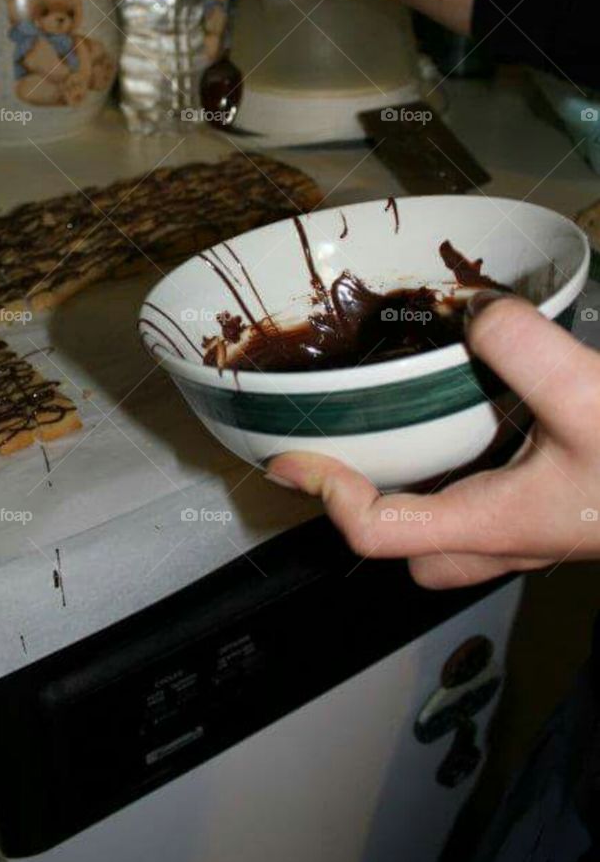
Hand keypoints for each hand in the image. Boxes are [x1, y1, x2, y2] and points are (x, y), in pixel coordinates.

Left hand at [266, 295, 599, 588]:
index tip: (292, 459)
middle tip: (346, 455)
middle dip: (369, 510)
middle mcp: (512, 539)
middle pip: (413, 551)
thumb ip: (523, 348)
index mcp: (497, 523)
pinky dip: (465, 474)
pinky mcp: (567, 511)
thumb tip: (473, 309)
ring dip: (418, 497)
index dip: (327, 495)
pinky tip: (483, 420)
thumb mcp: (588, 397)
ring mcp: (543, 532)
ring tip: (399, 436)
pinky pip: (494, 509)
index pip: (379, 532)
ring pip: (455, 539)